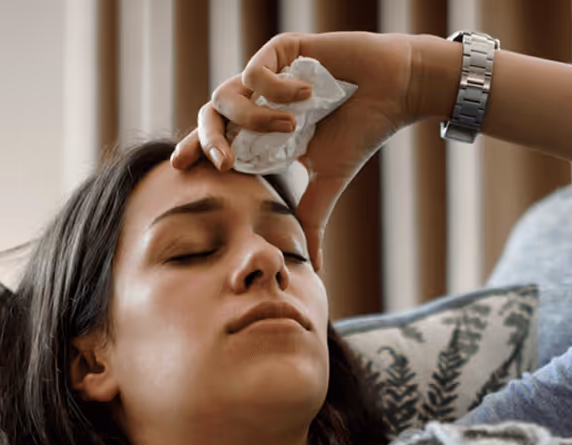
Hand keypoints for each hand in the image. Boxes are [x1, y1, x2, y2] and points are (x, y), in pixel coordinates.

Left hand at [175, 31, 421, 270]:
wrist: (392, 93)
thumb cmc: (361, 132)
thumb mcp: (328, 181)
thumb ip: (311, 218)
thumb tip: (317, 267)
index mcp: (262, 131)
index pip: (218, 140)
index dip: (196, 150)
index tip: (178, 168)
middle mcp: (259, 100)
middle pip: (209, 115)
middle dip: (208, 141)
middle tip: (222, 164)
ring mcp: (268, 73)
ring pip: (227, 93)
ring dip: (255, 118)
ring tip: (293, 127)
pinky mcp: (280, 50)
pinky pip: (255, 72)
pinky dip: (278, 90)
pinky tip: (309, 96)